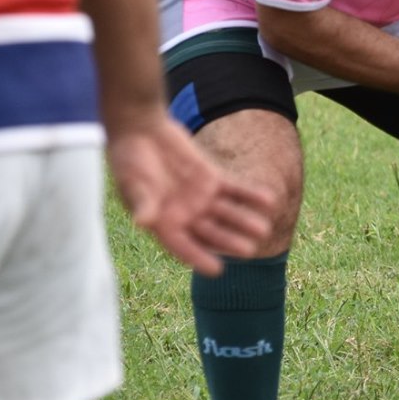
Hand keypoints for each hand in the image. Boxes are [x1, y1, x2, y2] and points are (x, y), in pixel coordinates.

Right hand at [106, 114, 274, 275]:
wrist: (142, 129)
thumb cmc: (128, 159)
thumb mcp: (132, 181)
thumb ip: (142, 201)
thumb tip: (143, 221)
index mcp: (162, 223)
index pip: (183, 247)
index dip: (199, 258)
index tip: (216, 270)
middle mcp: (185, 215)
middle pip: (211, 233)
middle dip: (229, 242)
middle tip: (249, 250)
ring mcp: (201, 198)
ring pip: (227, 214)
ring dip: (245, 221)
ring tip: (264, 229)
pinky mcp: (212, 178)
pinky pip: (236, 189)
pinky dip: (251, 195)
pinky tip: (269, 201)